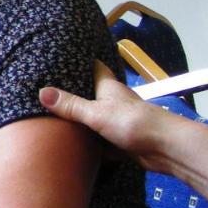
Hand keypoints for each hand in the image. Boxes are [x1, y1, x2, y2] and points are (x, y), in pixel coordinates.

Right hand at [39, 61, 164, 168]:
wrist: (166, 149)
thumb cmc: (133, 122)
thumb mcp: (96, 113)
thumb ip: (70, 105)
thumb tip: (41, 92)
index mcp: (108, 88)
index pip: (94, 67)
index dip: (79, 62)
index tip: (60, 58)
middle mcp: (113, 102)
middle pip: (90, 94)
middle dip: (72, 94)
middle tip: (46, 91)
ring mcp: (117, 122)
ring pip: (93, 118)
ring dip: (79, 120)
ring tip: (50, 117)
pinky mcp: (120, 141)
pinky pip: (98, 140)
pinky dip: (87, 142)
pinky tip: (70, 145)